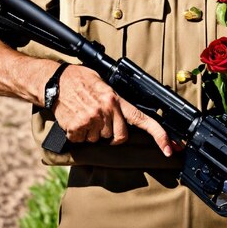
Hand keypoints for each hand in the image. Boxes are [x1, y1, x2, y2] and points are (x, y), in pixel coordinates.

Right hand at [53, 64, 172, 155]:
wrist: (56, 80)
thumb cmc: (80, 80)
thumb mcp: (104, 84)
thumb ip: (116, 101)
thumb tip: (126, 117)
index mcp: (116, 99)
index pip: (142, 119)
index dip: (159, 135)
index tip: (170, 148)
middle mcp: (106, 110)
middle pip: (119, 137)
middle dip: (112, 134)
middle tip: (100, 121)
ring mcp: (92, 120)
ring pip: (100, 139)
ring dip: (93, 132)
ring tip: (84, 114)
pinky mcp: (77, 128)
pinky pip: (83, 140)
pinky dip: (78, 134)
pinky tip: (75, 119)